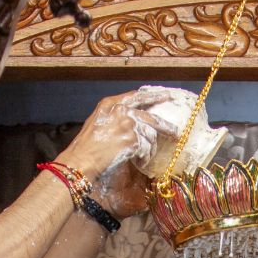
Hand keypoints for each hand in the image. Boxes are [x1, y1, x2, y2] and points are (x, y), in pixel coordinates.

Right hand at [66, 91, 163, 217]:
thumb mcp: (98, 122)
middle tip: (176, 132)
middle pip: (151, 116)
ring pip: (150, 136)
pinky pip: (146, 149)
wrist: (82, 160)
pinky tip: (138, 162)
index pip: (137, 95)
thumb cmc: (87, 147)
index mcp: (111, 103)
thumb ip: (115, 117)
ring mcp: (128, 124)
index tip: (166, 96)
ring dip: (149, 149)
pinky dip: (144, 158)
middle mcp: (121, 110)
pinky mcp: (133, 140)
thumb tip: (133, 121)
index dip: (153, 96)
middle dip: (165, 125)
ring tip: (141, 157)